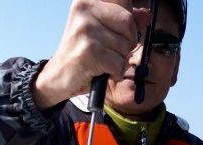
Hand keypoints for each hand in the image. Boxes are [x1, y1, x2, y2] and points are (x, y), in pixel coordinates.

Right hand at [33, 0, 150, 108]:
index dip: (128, 24)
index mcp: (87, 1)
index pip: (125, 3)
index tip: (118, 34)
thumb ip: (123, 22)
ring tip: (102, 63)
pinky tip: (101, 72)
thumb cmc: (80, 55)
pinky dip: (115, 73)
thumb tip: (146, 15)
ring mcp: (85, 30)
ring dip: (119, 61)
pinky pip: (118, 63)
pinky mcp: (88, 52)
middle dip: (126, 43)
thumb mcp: (102, 33)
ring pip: (124, 46)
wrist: (57, 78)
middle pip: (128, 23)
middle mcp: (84, 10)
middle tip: (110, 53)